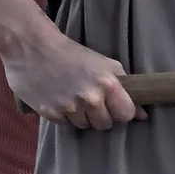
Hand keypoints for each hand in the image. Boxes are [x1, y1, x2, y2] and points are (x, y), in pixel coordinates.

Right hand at [3, 27, 139, 129]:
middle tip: (90, 100)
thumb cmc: (72, 54)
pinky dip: (63, 115)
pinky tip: (59, 99)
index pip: (126, 115)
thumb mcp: (104, 64)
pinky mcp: (49, 113)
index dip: (121, 111)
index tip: (114, 106)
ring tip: (72, 97)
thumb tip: (142, 115)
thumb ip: (126, 87)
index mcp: (108, 84)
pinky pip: (65, 124)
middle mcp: (90, 98)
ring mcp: (69, 107)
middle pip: (104, 124)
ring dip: (81, 116)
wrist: (32, 47)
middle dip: (100, 115)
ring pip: (84, 126)